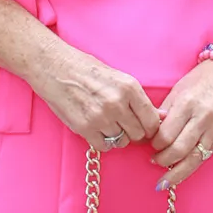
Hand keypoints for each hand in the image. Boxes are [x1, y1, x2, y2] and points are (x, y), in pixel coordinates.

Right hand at [36, 45, 160, 151]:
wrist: (53, 66)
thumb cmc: (84, 69)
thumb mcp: (117, 76)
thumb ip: (136, 98)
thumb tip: (159, 116)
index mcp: (129, 87)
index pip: (152, 120)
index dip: (150, 127)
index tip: (144, 128)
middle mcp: (117, 103)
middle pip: (138, 134)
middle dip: (133, 132)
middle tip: (123, 126)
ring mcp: (100, 117)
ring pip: (121, 141)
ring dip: (116, 137)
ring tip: (107, 124)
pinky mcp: (84, 127)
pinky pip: (103, 146)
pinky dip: (102, 142)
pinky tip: (97, 130)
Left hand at [151, 59, 212, 188]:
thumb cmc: (201, 79)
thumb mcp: (177, 90)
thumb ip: (164, 112)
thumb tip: (150, 133)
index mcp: (187, 104)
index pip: (165, 135)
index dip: (154, 144)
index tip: (149, 145)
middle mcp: (202, 118)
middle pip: (178, 150)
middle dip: (162, 160)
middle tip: (154, 161)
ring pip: (193, 160)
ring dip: (176, 173)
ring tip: (164, 181)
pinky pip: (205, 157)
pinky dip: (191, 167)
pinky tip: (181, 173)